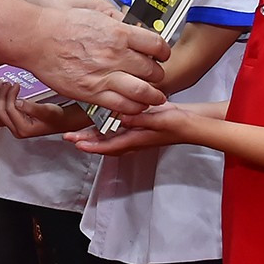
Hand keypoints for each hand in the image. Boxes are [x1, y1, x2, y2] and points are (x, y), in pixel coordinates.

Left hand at [0, 73, 90, 136]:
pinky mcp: (9, 119)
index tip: (15, 84)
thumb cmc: (57, 117)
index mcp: (22, 129)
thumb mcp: (48, 111)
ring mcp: (10, 124)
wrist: (63, 121)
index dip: (8, 95)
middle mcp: (14, 129)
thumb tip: (18, 102)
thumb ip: (32, 107)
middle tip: (2, 81)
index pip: (7, 110)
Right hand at [22, 10, 169, 113]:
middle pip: (153, 70)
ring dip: (152, 95)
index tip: (160, 55)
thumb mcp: (95, 14)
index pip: (157, 45)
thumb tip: (131, 26)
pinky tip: (135, 105)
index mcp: (118, 33)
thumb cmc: (60, 24)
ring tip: (153, 96)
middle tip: (154, 76)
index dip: (163, 52)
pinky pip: (123, 106)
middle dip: (157, 75)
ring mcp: (105, 76)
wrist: (37, 38)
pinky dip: (134, 107)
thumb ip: (117, 23)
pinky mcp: (92, 93)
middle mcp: (116, 55)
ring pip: (144, 92)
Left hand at [66, 101, 220, 154]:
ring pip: (111, 139)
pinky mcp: (140, 127)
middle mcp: (135, 139)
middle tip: (69, 138)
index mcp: (137, 139)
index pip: (110, 145)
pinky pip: (118, 132)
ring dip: (95, 137)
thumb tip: (120, 119)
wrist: (194, 123)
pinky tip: (102, 122)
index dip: (92, 146)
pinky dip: (107, 129)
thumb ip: (140, 118)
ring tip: (79, 133)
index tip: (76, 144)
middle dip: (87, 142)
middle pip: (106, 144)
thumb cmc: (180, 122)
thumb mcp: (160, 118)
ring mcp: (137, 135)